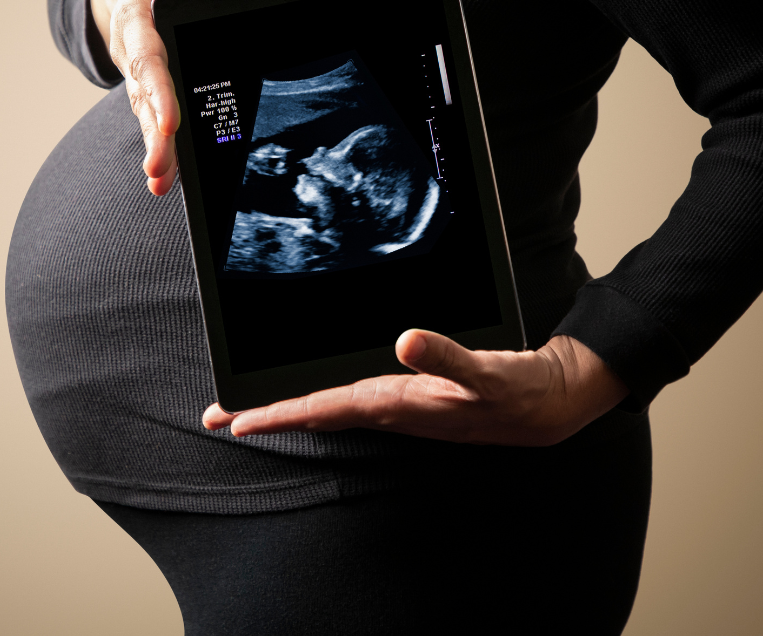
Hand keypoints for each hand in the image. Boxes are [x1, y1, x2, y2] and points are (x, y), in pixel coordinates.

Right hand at [90, 0, 208, 194]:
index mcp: (137, 19)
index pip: (148, 58)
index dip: (157, 90)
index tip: (172, 120)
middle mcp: (134, 55)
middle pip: (144, 98)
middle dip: (153, 135)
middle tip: (158, 168)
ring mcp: (139, 78)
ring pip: (146, 117)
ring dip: (155, 151)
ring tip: (160, 183)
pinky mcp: (148, 94)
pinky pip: (154, 123)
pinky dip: (160, 151)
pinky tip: (165, 181)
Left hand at [203, 331, 629, 445]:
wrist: (544, 403)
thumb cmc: (515, 392)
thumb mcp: (485, 374)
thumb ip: (446, 359)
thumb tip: (404, 342)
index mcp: (401, 403)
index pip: (328, 409)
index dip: (281, 413)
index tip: (237, 420)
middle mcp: (393, 407)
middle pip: (317, 412)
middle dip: (269, 414)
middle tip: (219, 416)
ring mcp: (401, 404)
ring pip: (332, 406)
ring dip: (291, 406)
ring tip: (252, 405)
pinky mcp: (411, 395)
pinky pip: (353, 397)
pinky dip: (324, 396)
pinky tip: (317, 390)